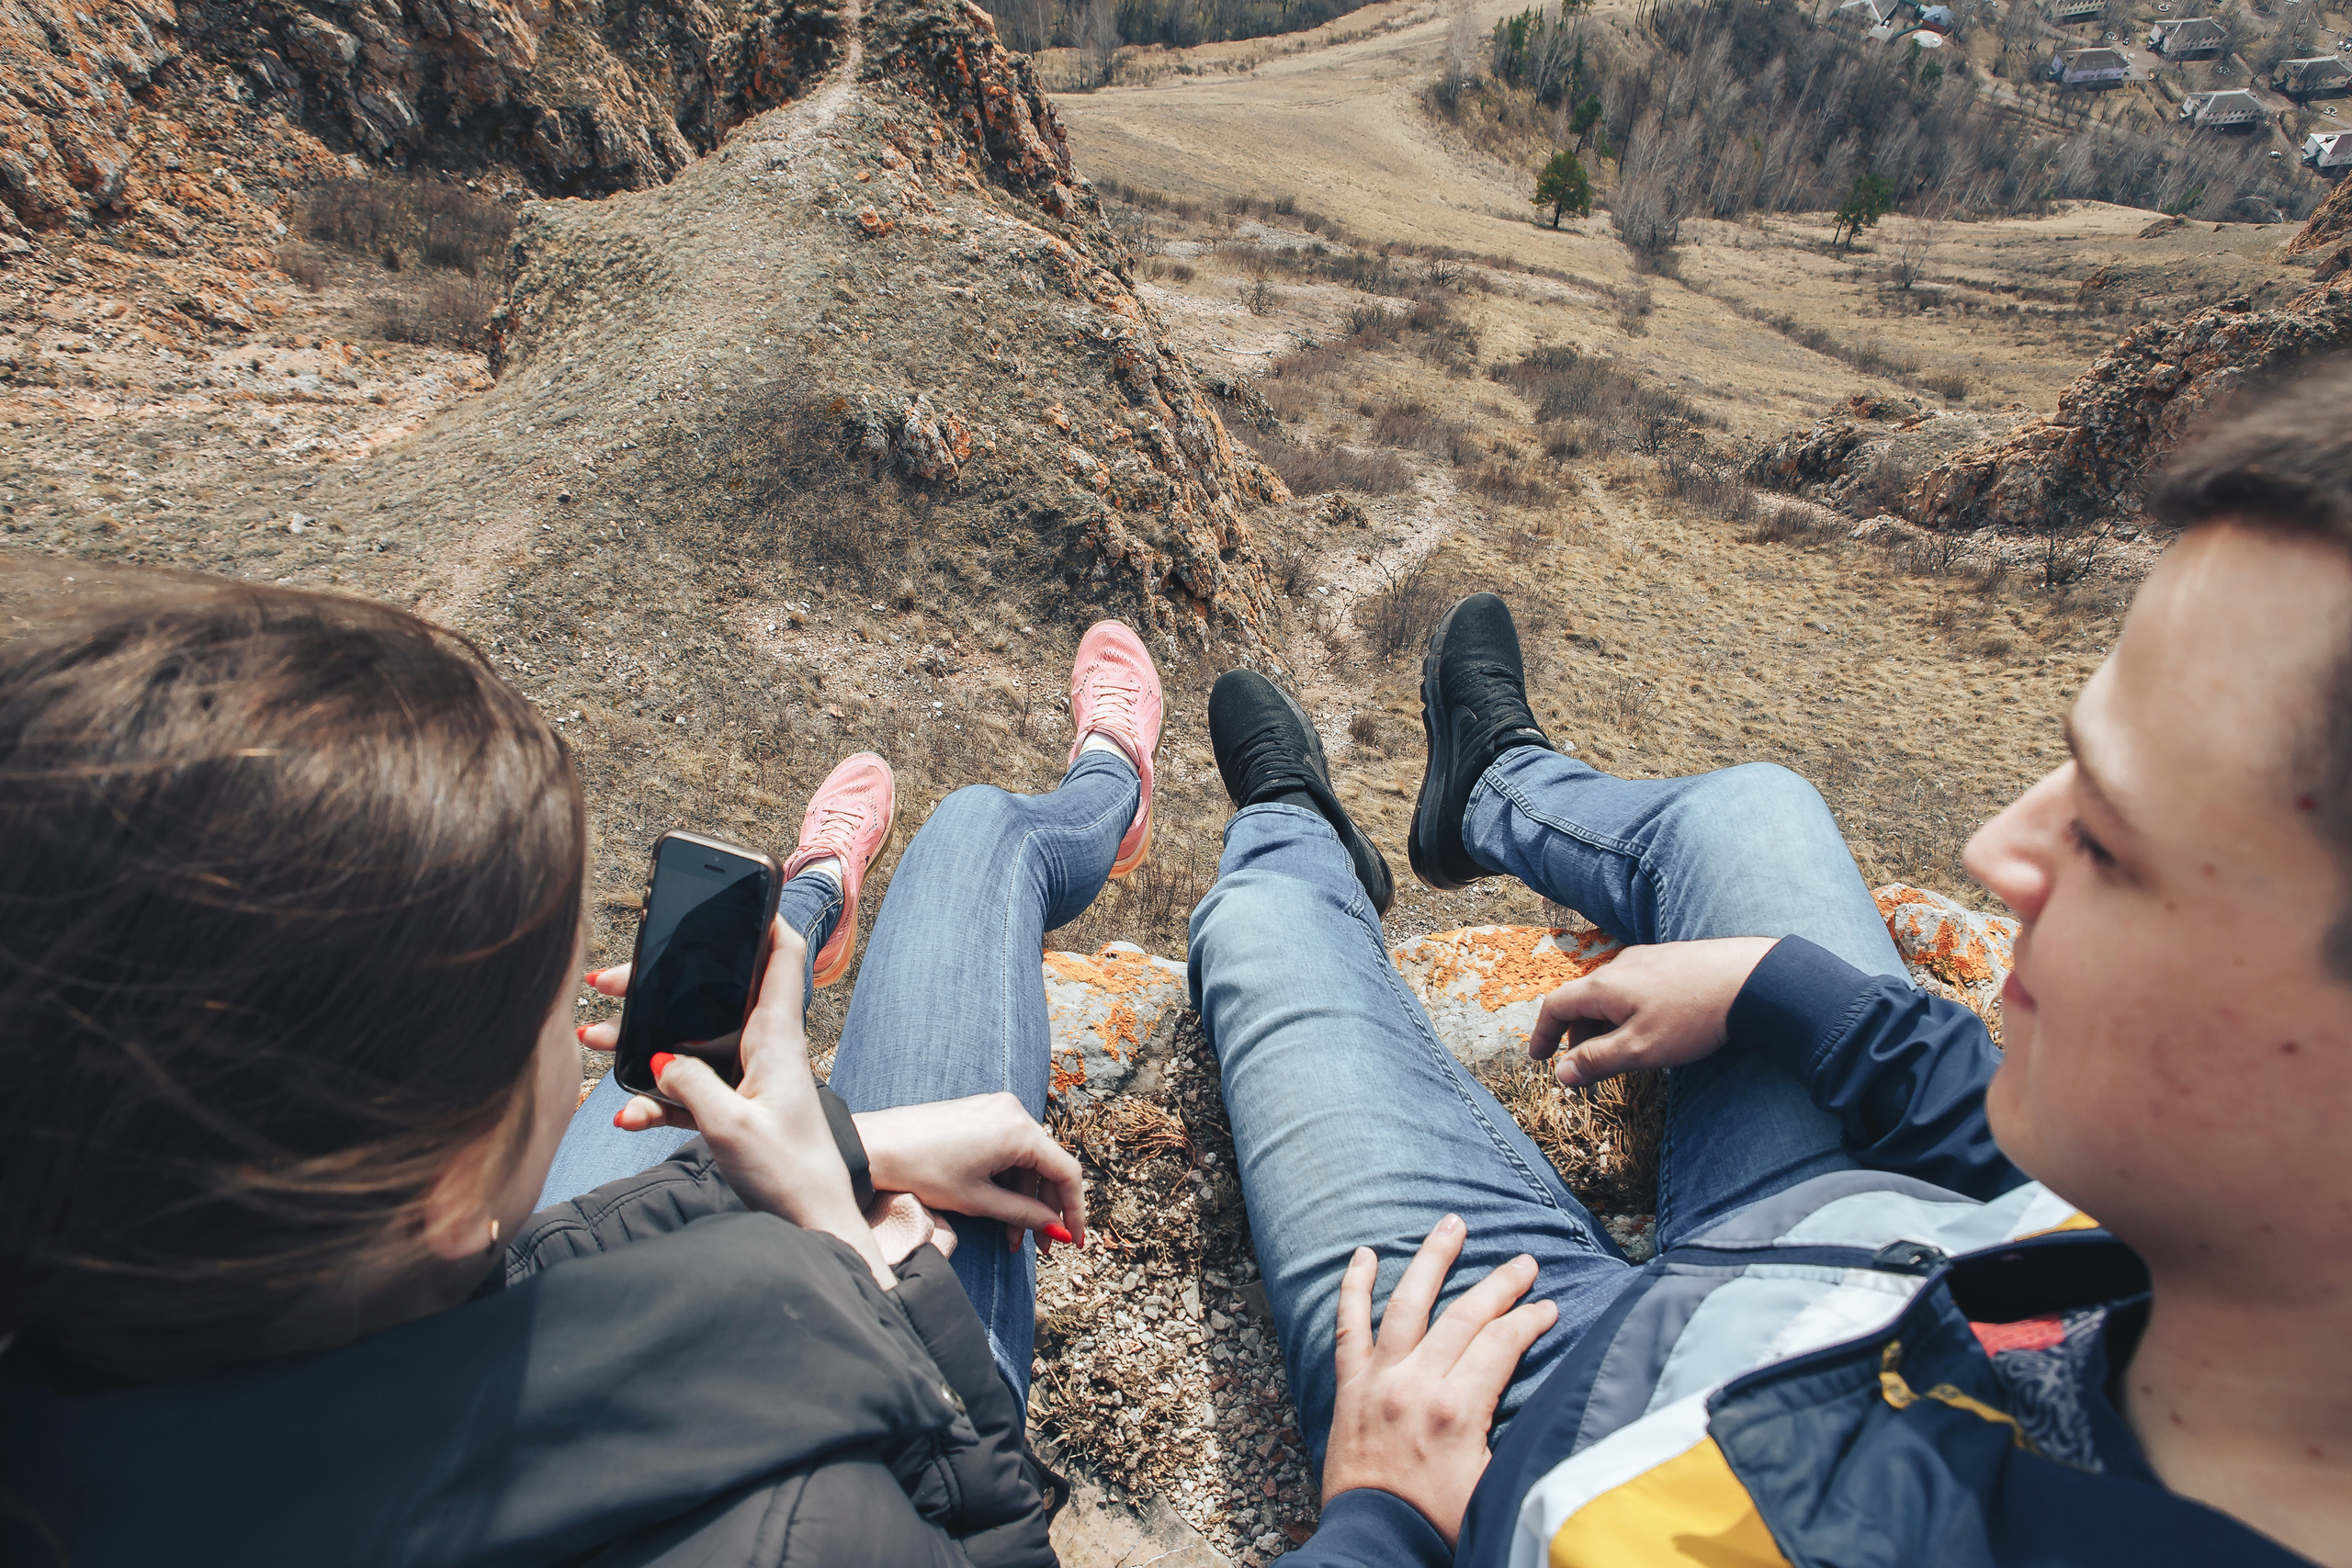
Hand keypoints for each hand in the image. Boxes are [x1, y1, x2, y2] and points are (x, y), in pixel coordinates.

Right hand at [580, 929, 895, 1287]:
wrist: (812, 1226)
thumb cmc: (787, 1175)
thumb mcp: (729, 1128)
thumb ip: (689, 1086)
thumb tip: (660, 1058)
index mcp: (776, 1040)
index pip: (781, 959)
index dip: (765, 921)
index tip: (737, 894)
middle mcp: (765, 1050)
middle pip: (713, 998)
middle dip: (661, 988)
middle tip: (610, 982)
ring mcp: (749, 1079)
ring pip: (691, 1044)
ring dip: (645, 1044)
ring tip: (594, 1042)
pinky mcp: (736, 1109)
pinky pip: (689, 1091)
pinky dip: (658, 1098)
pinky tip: (626, 1113)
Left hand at [854, 1094, 1086, 1256]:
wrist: (874, 1146)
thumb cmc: (922, 1171)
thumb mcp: (978, 1201)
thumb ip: (1023, 1215)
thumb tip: (1055, 1229)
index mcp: (1019, 1130)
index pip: (1066, 1172)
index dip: (1074, 1210)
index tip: (1071, 1242)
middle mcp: (1014, 1112)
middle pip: (1046, 1167)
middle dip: (1044, 1209)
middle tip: (1039, 1246)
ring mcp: (996, 1109)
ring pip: (1025, 1161)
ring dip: (1022, 1199)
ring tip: (1010, 1237)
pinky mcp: (980, 1113)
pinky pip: (1007, 1150)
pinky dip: (1006, 1181)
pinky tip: (998, 1210)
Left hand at [1320, 1216, 1556, 1547]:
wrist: (1375, 1545)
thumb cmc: (1440, 1525)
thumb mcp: (1495, 1487)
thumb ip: (1519, 1440)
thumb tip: (1554, 1406)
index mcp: (1457, 1411)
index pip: (1501, 1343)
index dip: (1529, 1320)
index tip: (1549, 1308)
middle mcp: (1416, 1384)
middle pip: (1465, 1315)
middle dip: (1500, 1284)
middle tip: (1525, 1261)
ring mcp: (1378, 1380)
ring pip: (1407, 1303)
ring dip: (1432, 1260)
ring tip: (1452, 1224)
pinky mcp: (1350, 1387)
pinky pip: (1348, 1325)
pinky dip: (1354, 1287)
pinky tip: (1364, 1255)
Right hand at [1529, 937, 1778, 1087]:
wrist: (1752, 980)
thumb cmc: (1693, 1016)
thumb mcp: (1640, 1049)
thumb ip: (1597, 1061)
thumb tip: (1561, 1074)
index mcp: (1604, 986)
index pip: (1556, 1006)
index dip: (1543, 1034)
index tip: (1540, 1058)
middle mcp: (1620, 967)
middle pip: (1584, 1000)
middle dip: (1578, 1035)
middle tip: (1586, 1066)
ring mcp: (1648, 961)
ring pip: (1612, 995)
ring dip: (1605, 1025)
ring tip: (1623, 1052)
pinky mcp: (1673, 962)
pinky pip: (1637, 988)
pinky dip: (1629, 1012)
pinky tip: (1655, 1030)